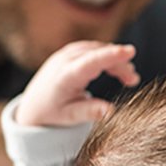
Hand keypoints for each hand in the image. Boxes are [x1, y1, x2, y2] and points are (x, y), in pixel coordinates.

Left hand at [11, 41, 138, 126]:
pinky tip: (115, 69)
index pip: (90, 62)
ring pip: (96, 50)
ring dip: (114, 60)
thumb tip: (112, 112)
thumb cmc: (51, 113)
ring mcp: (65, 54)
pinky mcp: (68, 53)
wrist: (31, 106)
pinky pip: (91, 49)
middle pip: (97, 55)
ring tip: (129, 78)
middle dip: (119, 63)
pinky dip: (105, 57)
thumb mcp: (70, 116)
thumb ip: (90, 112)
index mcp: (64, 77)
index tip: (129, 51)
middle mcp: (63, 61)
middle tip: (133, 80)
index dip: (110, 56)